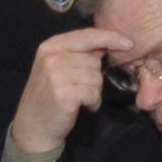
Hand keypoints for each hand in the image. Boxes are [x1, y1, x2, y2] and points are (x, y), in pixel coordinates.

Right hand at [11, 28, 133, 155]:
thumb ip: (79, 53)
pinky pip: (94, 93)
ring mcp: (57, 74)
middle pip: (94, 60)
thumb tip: (107, 43)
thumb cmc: (49, 96)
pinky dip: (93, 102)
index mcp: (52, 45)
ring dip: (93, 91)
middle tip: (79, 88)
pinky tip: (81, 106)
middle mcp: (52, 56)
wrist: (33, 126)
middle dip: (94, 76)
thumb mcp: (58, 67)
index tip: (129, 43)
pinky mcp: (64, 93)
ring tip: (78, 98)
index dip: (110, 38)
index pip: (88, 35)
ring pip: (96, 77)